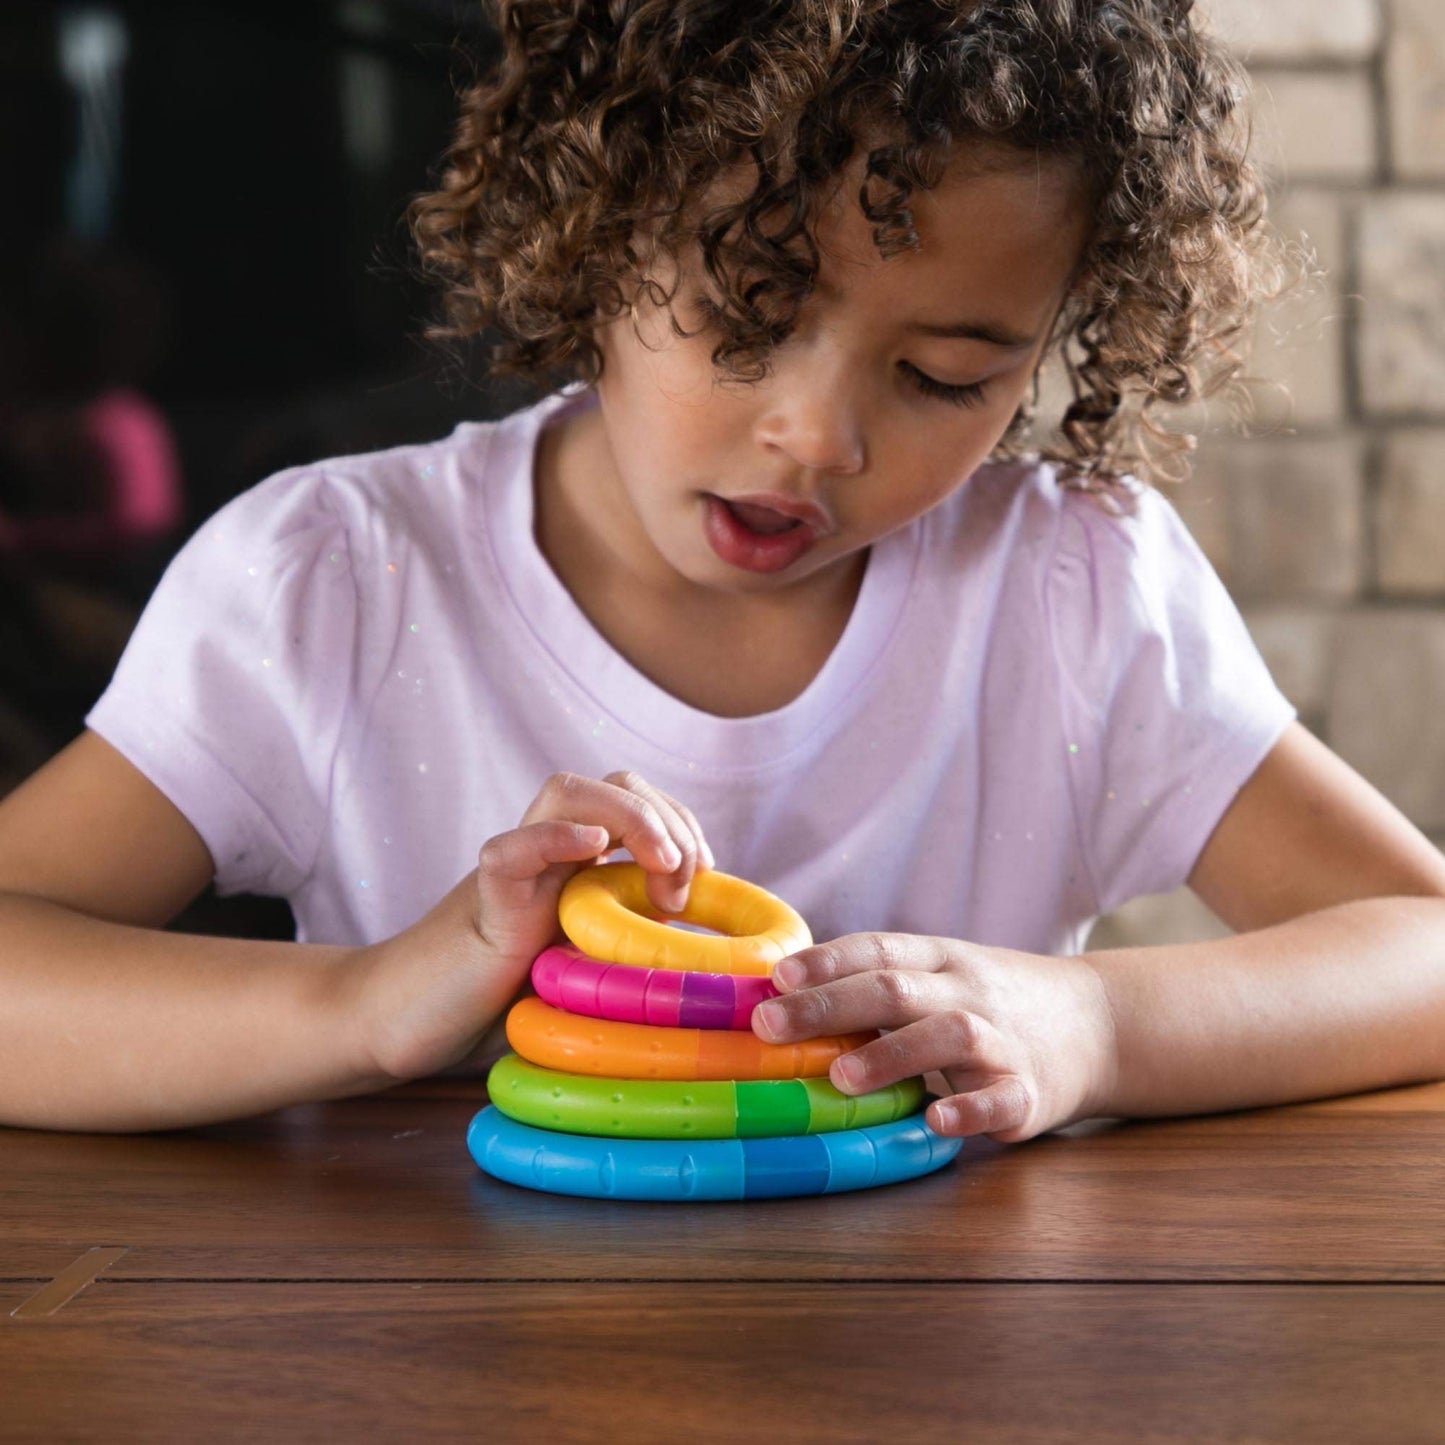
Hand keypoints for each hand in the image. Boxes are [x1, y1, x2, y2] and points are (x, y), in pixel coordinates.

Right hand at [351, 770, 713, 1081]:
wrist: (409, 1022)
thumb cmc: (502, 1002)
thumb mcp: (587, 967)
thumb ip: (631, 945)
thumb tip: (705, 959)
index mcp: (579, 866)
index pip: (640, 803)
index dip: (681, 824)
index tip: (706, 876)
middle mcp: (549, 854)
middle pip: (614, 783)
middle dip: (667, 818)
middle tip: (685, 885)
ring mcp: (515, 870)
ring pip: (567, 790)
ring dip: (630, 816)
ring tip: (661, 867)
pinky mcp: (484, 899)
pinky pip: (511, 848)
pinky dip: (553, 836)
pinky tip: (590, 847)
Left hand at [751, 934, 1115, 1142]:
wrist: (1099, 1023)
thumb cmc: (991, 1001)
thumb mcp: (941, 975)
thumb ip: (877, 983)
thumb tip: (780, 996)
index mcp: (939, 960)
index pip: (877, 949)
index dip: (825, 962)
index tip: (774, 978)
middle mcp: (967, 991)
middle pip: (897, 988)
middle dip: (829, 1006)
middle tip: (770, 1027)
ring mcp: (1002, 1040)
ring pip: (948, 1035)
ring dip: (891, 1054)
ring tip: (840, 1077)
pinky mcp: (1031, 1092)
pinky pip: (1002, 1098)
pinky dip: (969, 1110)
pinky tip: (933, 1120)